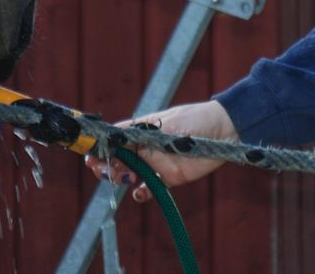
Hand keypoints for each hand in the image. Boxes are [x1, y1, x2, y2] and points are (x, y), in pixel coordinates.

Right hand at [84, 100, 237, 200]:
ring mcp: (155, 163)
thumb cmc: (195, 120)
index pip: (113, 138)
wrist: (224, 132)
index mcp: (140, 130)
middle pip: (115, 158)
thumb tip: (118, 137)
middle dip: (104, 164)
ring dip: (119, 177)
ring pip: (128, 173)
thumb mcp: (167, 124)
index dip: (99, 146)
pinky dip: (140, 194)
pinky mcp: (169, 178)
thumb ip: (144, 134)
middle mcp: (144, 147)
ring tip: (122, 178)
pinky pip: (149, 188)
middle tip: (104, 170)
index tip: (90, 154)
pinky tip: (139, 194)